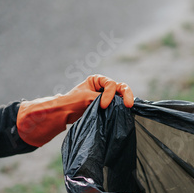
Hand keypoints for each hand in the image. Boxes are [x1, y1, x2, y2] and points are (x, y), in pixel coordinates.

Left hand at [17, 74, 133, 146]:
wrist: (65, 112)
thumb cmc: (72, 102)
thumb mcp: (86, 97)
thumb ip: (100, 98)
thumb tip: (113, 103)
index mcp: (98, 80)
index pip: (111, 84)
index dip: (109, 94)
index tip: (102, 105)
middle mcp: (104, 86)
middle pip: (121, 87)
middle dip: (126, 95)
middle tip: (128, 105)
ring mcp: (107, 96)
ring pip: (121, 95)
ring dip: (124, 101)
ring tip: (128, 108)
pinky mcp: (108, 105)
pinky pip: (118, 105)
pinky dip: (121, 107)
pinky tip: (124, 112)